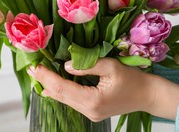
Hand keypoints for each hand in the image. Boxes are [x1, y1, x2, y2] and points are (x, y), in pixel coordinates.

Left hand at [27, 58, 178, 121]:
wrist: (147, 95)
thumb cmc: (133, 79)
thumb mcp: (110, 66)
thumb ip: (87, 65)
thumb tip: (65, 65)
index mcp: (93, 100)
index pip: (62, 88)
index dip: (47, 76)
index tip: (34, 66)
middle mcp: (88, 110)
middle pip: (60, 95)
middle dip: (44, 81)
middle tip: (31, 68)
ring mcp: (90, 113)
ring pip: (64, 99)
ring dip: (50, 86)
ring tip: (37, 74)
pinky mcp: (92, 110)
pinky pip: (71, 100)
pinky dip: (60, 91)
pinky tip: (51, 85)